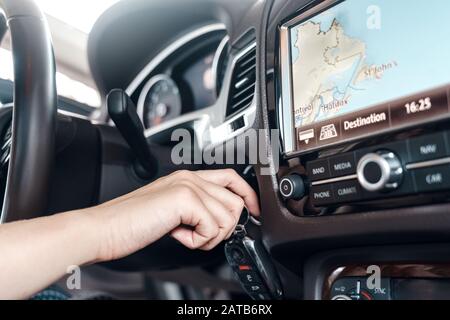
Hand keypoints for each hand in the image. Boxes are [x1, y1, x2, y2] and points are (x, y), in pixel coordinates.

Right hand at [92, 169, 259, 261]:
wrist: (105, 228)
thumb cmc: (132, 222)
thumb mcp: (172, 212)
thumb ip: (196, 210)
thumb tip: (223, 222)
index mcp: (188, 177)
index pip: (232, 178)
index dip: (248, 195)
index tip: (254, 213)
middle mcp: (190, 177)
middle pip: (235, 202)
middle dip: (224, 228)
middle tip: (200, 236)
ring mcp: (188, 185)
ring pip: (227, 216)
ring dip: (210, 236)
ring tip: (186, 235)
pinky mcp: (184, 198)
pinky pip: (213, 227)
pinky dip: (198, 240)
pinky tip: (179, 235)